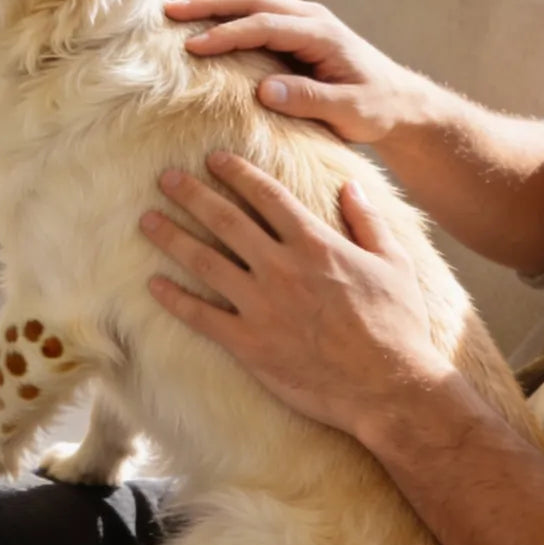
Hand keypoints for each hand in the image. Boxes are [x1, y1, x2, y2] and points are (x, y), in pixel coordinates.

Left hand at [139, 150, 450, 437]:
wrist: (388, 387)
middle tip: (165, 178)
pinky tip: (153, 284)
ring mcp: (261, 306)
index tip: (214, 158)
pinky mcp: (249, 345)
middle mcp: (281, 267)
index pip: (267, 195)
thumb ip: (367, 220)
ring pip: (205, 261)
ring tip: (147, 220)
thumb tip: (350, 185)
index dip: (237, 172)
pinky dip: (175, 299)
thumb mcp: (394, 262)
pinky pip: (202, 317)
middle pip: (225, 220)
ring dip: (172, 237)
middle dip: (192, 194)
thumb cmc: (397, 323)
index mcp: (315, 243)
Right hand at [167, 0, 424, 144]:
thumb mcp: (350, 112)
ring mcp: (303, 16)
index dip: (228, 34)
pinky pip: (256, 0)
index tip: (193, 47)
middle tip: (169, 7)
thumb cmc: (376, 109)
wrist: (399, 100)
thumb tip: (264, 90)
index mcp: (321, 34)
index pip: (265, 25)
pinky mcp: (296, 25)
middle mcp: (310, 16)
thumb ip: (310, 100)